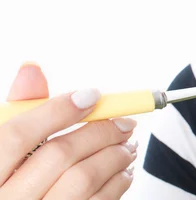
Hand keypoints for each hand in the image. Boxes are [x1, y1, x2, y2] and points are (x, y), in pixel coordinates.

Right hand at [0, 63, 136, 199]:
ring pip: (83, 178)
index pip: (16, 135)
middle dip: (100, 131)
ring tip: (128, 144)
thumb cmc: (13, 177)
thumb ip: (21, 110)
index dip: (57, 111)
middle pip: (58, 154)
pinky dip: (118, 181)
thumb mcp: (5, 147)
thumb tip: (32, 69)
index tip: (92, 96)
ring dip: (115, 155)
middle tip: (124, 121)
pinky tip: (122, 170)